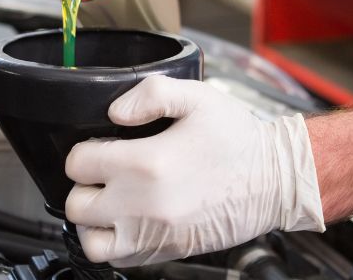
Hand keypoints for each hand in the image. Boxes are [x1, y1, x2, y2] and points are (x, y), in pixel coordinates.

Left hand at [65, 76, 325, 266]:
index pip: (78, 164)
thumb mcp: (198, 98)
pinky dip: (113, 242)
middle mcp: (143, 204)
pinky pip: (118, 258)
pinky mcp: (166, 251)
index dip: (86, 151)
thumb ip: (150, 94)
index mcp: (145, 163)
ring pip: (91, 240)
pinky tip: (127, 222)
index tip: (102, 147)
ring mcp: (153, 234)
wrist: (276, 181)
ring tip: (109, 203)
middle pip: (77, 204)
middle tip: (104, 175)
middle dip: (85, 186)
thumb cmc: (240, 141)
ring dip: (92, 221)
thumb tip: (115, 113)